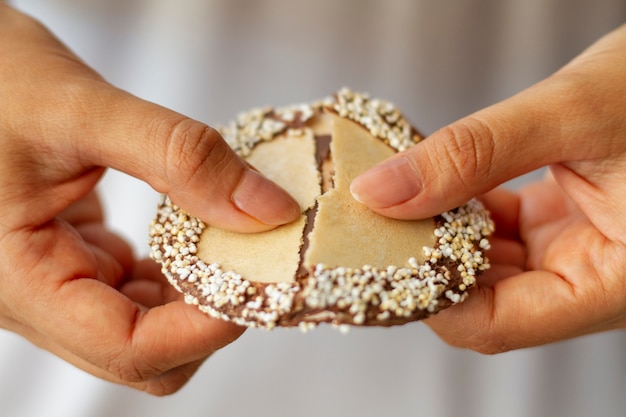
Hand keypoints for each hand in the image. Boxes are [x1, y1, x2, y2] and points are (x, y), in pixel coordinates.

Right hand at [0, 5, 299, 393]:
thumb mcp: (83, 110)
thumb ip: (180, 159)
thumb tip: (268, 209)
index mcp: (19, 280)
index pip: (128, 348)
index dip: (205, 329)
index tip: (262, 282)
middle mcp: (36, 297)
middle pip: (144, 354)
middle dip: (208, 319)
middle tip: (258, 261)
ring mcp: (57, 281)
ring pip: (146, 328)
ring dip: (199, 295)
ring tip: (238, 243)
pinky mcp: (76, 260)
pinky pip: (137, 292)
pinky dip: (180, 272)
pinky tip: (201, 232)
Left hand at [351, 24, 625, 351]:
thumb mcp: (573, 113)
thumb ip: (474, 154)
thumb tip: (381, 191)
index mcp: (615, 282)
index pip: (494, 324)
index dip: (430, 295)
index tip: (381, 247)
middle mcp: (592, 279)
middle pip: (483, 299)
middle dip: (426, 260)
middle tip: (377, 215)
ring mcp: (576, 253)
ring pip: (485, 265)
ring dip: (440, 230)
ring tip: (401, 193)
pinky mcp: (564, 225)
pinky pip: (497, 232)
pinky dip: (461, 208)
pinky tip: (439, 180)